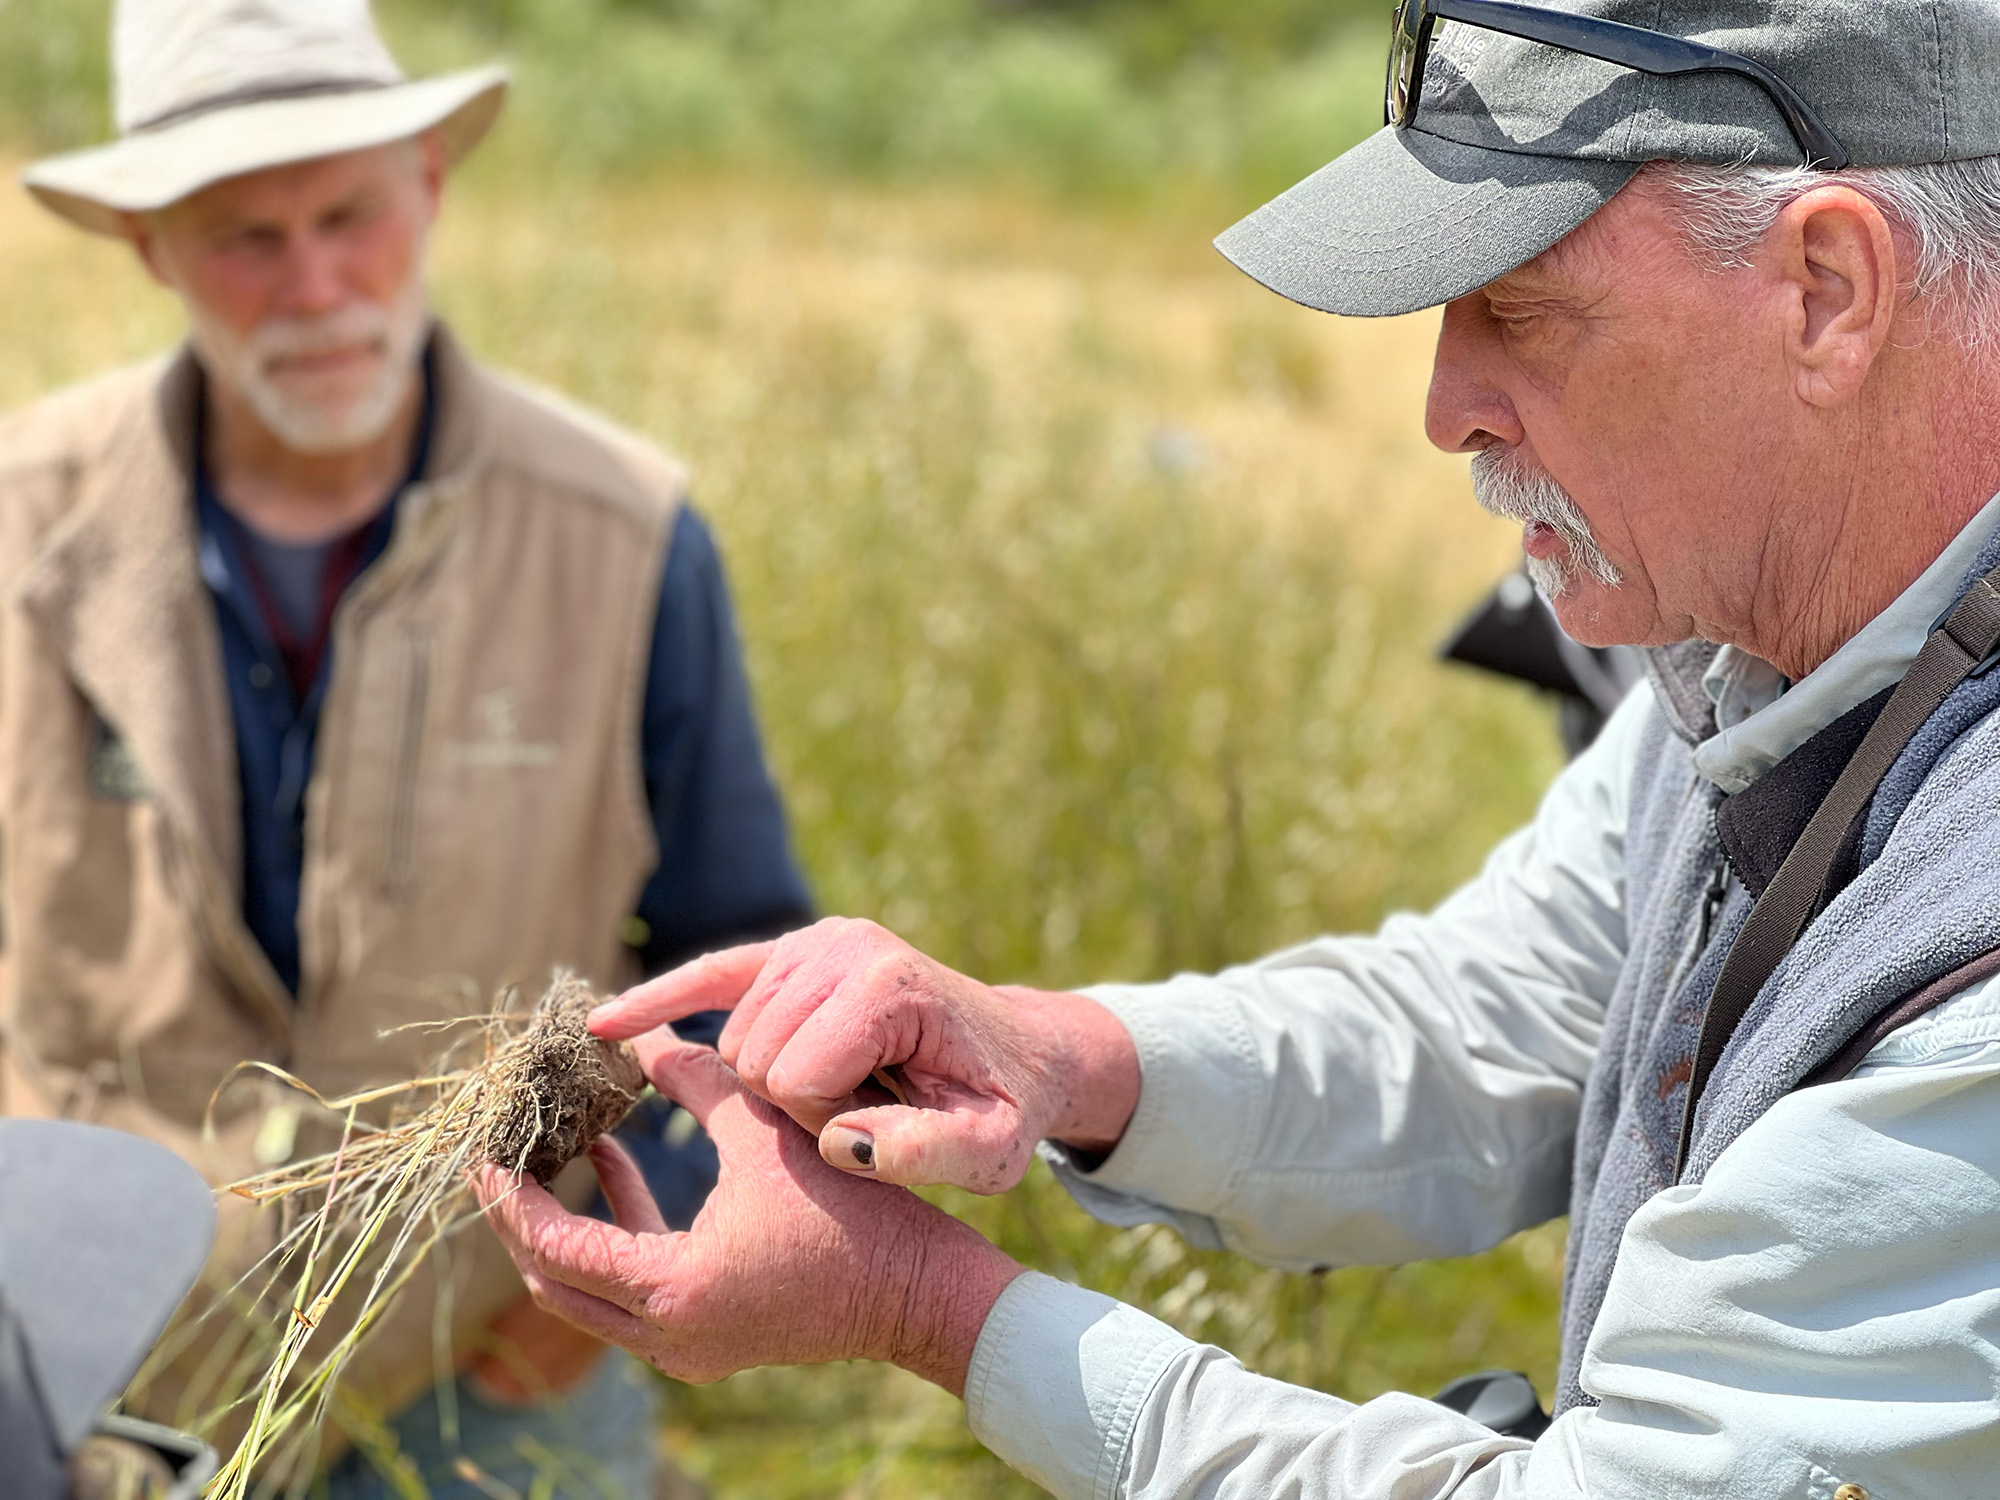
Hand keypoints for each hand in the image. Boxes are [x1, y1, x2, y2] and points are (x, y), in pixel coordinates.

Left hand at [473, 1036, 1024, 1395]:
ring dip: (567, 1229)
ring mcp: (688, 1347)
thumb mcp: (765, 1130)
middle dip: (521, 1222)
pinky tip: (618, 1166)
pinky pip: (632, 1292)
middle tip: (498, 1160)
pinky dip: (616, 1237)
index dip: (510, 1200)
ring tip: (556, 1154)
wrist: (919, 1288)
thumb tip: (647, 1038)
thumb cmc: (849, 1207)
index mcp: (673, 1289)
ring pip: (590, 1295)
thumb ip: (699, 1081)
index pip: (555, 1249)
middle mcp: (668, 1336)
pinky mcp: (710, 1337)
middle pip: (556, 1285)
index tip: (482, 1154)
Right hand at [589, 918, 1140, 1193]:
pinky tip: (605, 1028)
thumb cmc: (1004, 1106)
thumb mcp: (989, 1149)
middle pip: (753, 1056)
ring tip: (844, 1091)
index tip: (875, 1129)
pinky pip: (707, 979)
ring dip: (770, 1084)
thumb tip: (840, 1142)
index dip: (820, 1124)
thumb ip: (925, 1152)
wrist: (1019, 1050)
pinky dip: (658, 1001)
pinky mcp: (791, 950)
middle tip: (860, 1113)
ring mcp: (813, 941)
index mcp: (887, 986)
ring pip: (731, 1039)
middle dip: (790, 1106)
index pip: (792, 1077)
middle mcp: (842, 945)